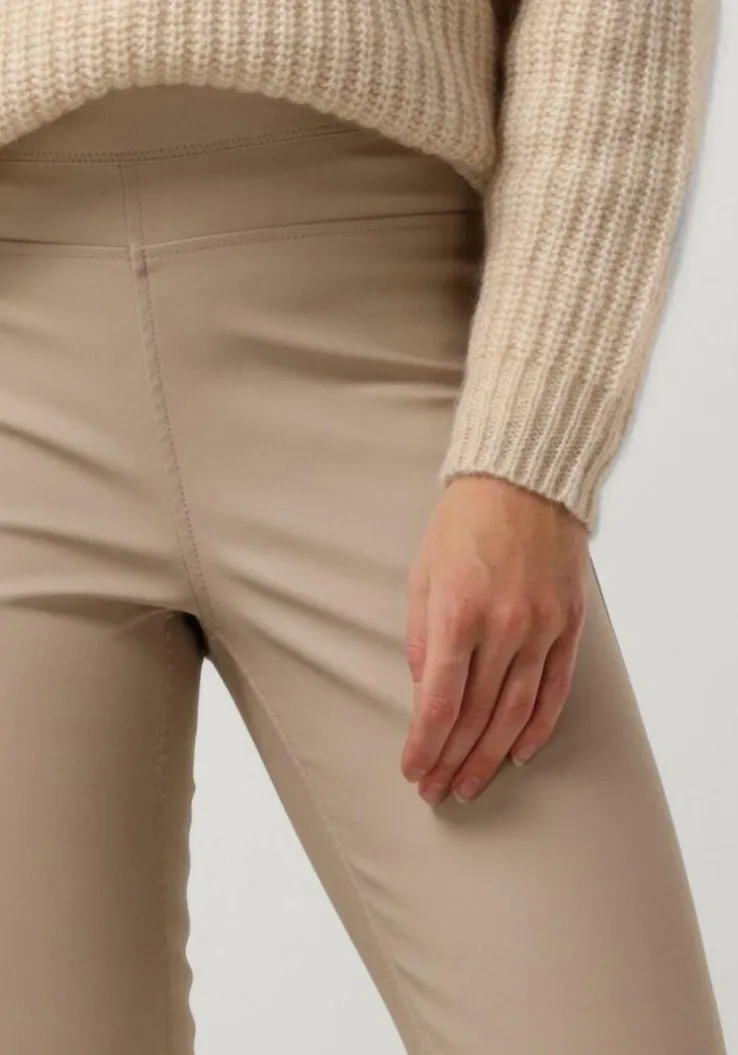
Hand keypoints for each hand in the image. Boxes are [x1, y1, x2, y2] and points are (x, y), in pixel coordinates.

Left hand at [402, 474, 588, 804]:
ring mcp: (541, 628)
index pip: (440, 701)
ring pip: (515, 712)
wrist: (522, 482)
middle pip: (476, 716)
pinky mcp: (569, 625)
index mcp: (458, 614)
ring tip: (470, 785)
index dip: (425, 744)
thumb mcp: (423, 577)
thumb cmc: (462, 526)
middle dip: (452, 760)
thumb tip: (426, 696)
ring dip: (490, 756)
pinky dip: (537, 727)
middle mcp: (503, 627)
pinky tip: (520, 754)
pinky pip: (554, 690)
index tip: (413, 770)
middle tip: (436, 791)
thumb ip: (422, 640)